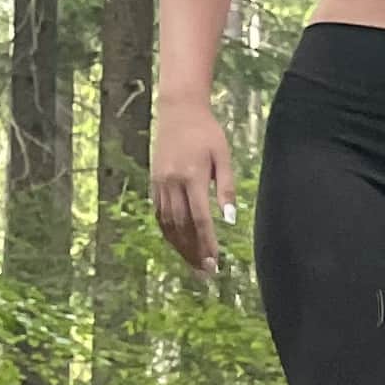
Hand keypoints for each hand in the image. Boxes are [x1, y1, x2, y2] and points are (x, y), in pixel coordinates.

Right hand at [152, 101, 233, 274]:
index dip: (207, 243)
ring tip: (193, 265)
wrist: (179, 111)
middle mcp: (172, 182)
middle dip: (194, 252)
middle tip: (206, 273)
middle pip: (182, 227)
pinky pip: (159, 214)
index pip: (200, 219)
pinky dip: (168, 232)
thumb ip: (228, 188)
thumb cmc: (207, 133)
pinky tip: (178, 245)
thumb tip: (230, 218)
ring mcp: (160, 183)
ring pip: (168, 224)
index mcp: (192, 177)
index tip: (215, 262)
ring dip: (180, 247)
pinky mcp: (154, 182)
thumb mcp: (224, 157)